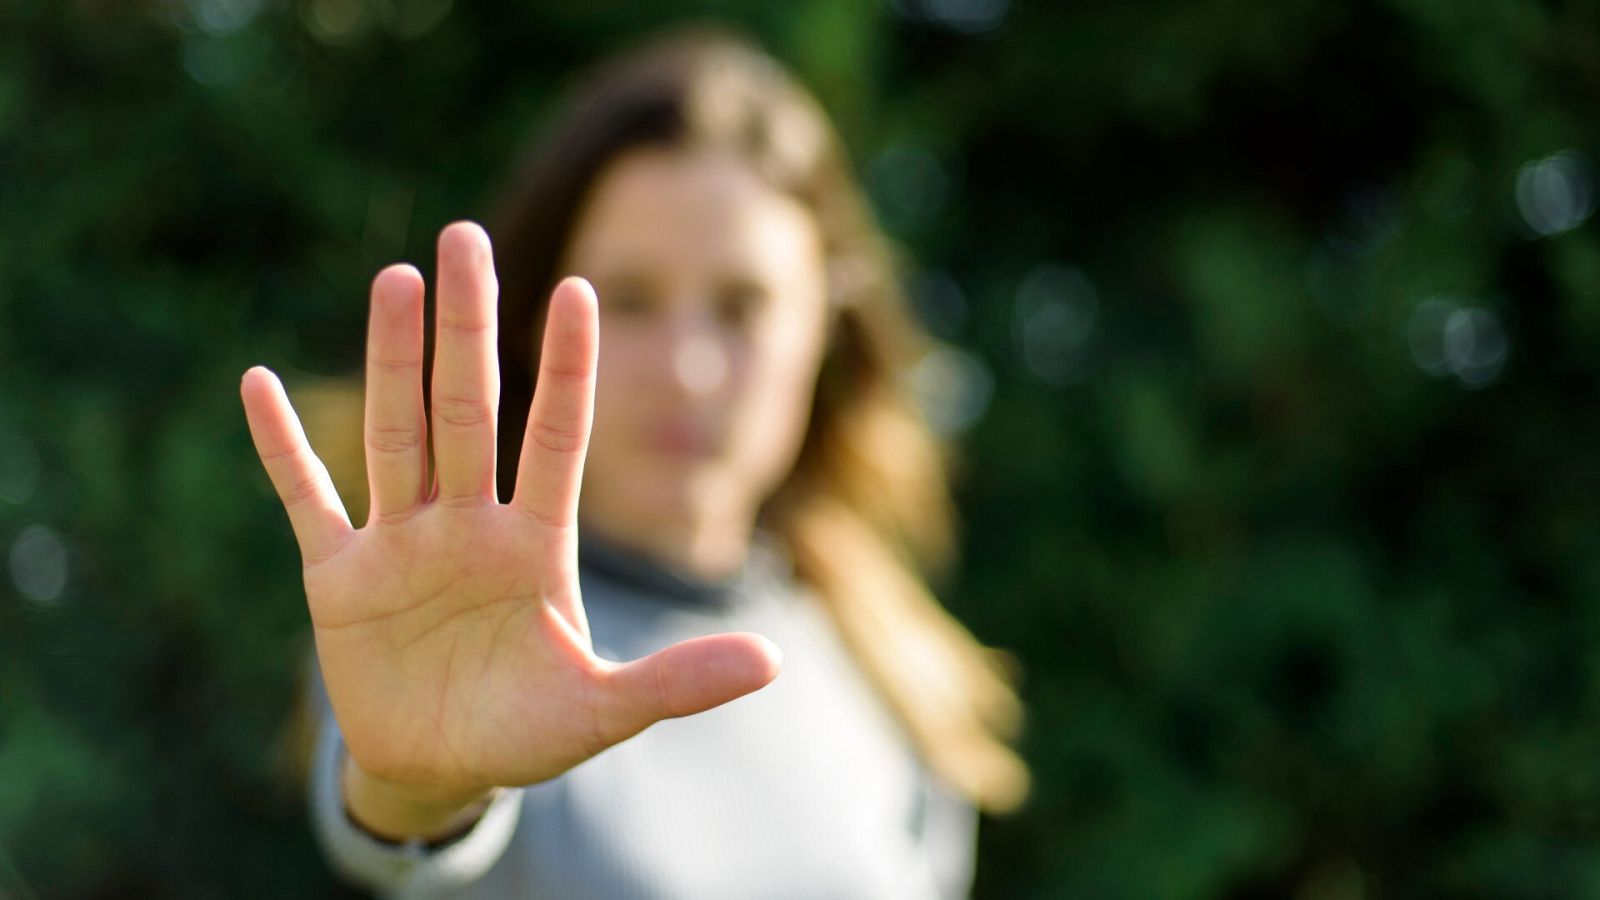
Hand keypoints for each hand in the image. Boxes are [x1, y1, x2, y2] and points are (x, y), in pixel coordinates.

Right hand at [242, 222, 780, 813]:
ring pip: (398, 433)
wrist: (439, 772)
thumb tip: (771, 662)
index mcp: (537, 545)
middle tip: (465, 236)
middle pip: (469, 410)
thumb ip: (677, 681)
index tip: (580, 289)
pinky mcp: (339, 577)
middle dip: (468, 327)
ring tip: (396, 278)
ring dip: (392, 360)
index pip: (557, 436)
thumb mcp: (603, 710)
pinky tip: (259, 383)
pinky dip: (282, 448)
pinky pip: (307, 498)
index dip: (566, 368)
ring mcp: (402, 543)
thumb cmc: (526, 733)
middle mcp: (470, 525)